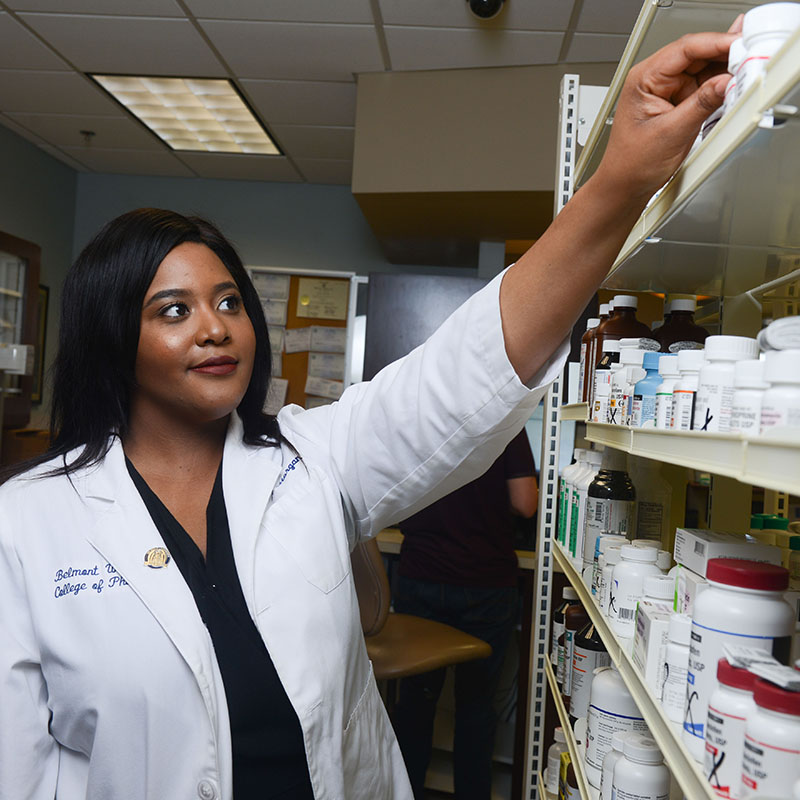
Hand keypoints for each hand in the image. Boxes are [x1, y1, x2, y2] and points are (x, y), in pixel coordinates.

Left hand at [596, 18, 742, 200]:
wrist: (625, 187)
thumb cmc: (631, 164)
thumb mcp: (671, 133)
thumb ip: (702, 105)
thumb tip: (727, 82)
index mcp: (643, 79)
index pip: (684, 49)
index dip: (716, 42)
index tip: (741, 45)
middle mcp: (655, 80)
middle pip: (698, 54)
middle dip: (725, 55)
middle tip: (751, 58)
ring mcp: (669, 91)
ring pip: (706, 69)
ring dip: (726, 71)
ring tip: (746, 73)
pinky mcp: (680, 103)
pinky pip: (706, 87)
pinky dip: (722, 86)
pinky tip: (735, 87)